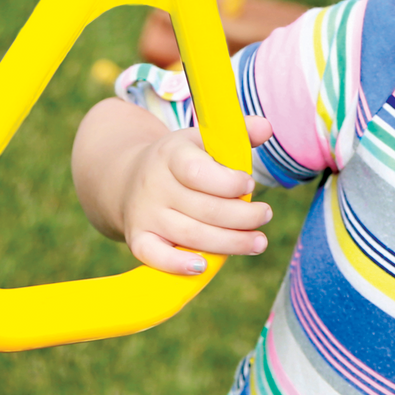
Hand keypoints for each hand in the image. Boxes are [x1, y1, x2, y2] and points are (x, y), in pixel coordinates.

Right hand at [118, 116, 275, 275]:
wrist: (128, 178)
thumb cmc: (182, 161)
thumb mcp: (204, 139)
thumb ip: (238, 133)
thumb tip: (266, 128)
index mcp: (172, 155)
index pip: (198, 172)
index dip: (228, 183)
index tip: (249, 185)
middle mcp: (155, 185)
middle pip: (205, 209)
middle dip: (243, 216)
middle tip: (265, 214)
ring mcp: (145, 213)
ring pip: (191, 235)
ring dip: (230, 243)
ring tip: (258, 242)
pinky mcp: (138, 237)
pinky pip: (154, 255)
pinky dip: (176, 264)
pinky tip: (204, 267)